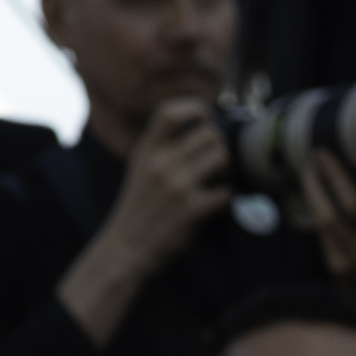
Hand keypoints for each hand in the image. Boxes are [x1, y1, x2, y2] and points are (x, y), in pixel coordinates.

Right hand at [57, 98, 230, 347]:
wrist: (128, 247)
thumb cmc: (140, 208)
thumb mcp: (141, 168)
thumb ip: (163, 148)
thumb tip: (204, 128)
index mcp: (146, 150)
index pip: (170, 113)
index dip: (195, 108)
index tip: (207, 117)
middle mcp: (160, 163)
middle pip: (208, 134)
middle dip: (220, 145)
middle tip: (218, 160)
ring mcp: (177, 186)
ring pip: (221, 157)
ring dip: (227, 168)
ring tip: (220, 179)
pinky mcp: (192, 209)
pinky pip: (225, 192)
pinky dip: (227, 197)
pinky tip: (217, 203)